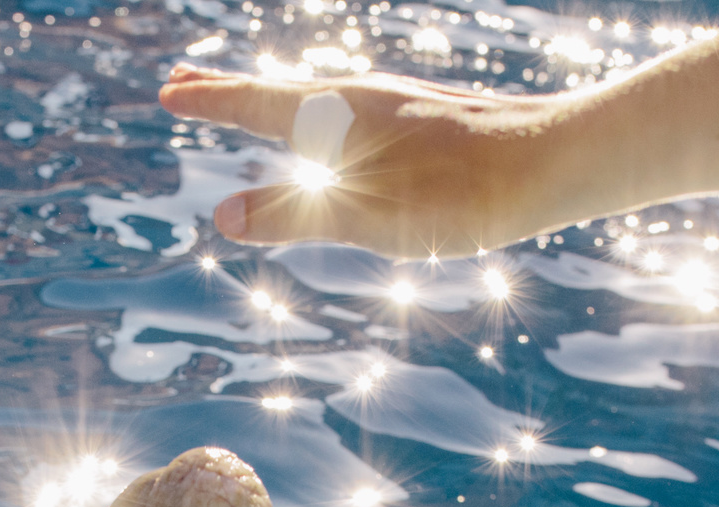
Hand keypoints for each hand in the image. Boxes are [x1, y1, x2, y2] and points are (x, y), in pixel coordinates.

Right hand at [160, 65, 572, 257]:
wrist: (550, 161)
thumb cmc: (457, 195)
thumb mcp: (364, 216)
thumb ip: (293, 214)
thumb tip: (223, 215)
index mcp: (335, 113)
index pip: (253, 103)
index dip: (209, 102)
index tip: (168, 90)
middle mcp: (360, 97)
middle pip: (279, 90)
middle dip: (229, 89)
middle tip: (185, 79)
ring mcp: (395, 105)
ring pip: (317, 97)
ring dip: (274, 101)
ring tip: (252, 106)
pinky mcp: (425, 119)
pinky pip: (350, 109)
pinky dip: (318, 114)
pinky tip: (340, 133)